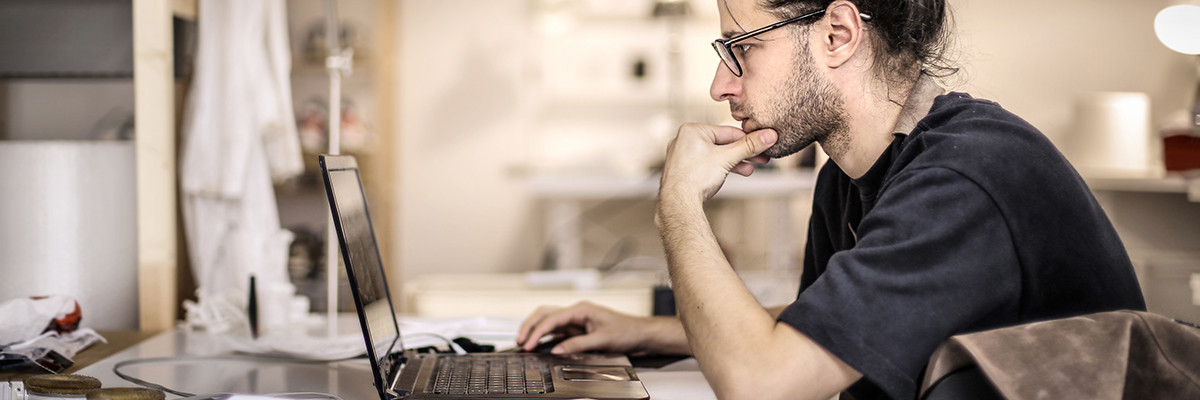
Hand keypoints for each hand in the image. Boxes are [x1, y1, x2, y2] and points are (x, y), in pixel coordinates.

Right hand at [516, 302, 659, 354]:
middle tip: (519, 340)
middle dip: (530, 326)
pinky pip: (558, 331)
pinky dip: (547, 337)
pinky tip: (540, 344)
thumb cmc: (627, 331)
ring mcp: (577, 320)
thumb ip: (578, 344)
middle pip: (546, 314)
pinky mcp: (580, 329)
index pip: (552, 318)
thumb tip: (558, 349)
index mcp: (581, 309)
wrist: (641, 334)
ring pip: (550, 321)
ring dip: (536, 330)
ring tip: (524, 341)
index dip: (537, 331)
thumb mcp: (601, 339)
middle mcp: (577, 312)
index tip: (528, 343)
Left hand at [659, 123, 777, 202]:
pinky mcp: (684, 169)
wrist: (678, 203)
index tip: (765, 143)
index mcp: (692, 130)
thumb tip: (769, 135)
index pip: (728, 131)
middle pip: (722, 143)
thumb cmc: (696, 177)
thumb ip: (749, 146)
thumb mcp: (727, 158)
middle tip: (763, 158)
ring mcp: (683, 155)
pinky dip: (722, 168)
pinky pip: (707, 164)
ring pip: (716, 155)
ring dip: (735, 162)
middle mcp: (684, 139)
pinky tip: (735, 174)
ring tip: (751, 170)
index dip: (749, 139)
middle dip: (744, 153)